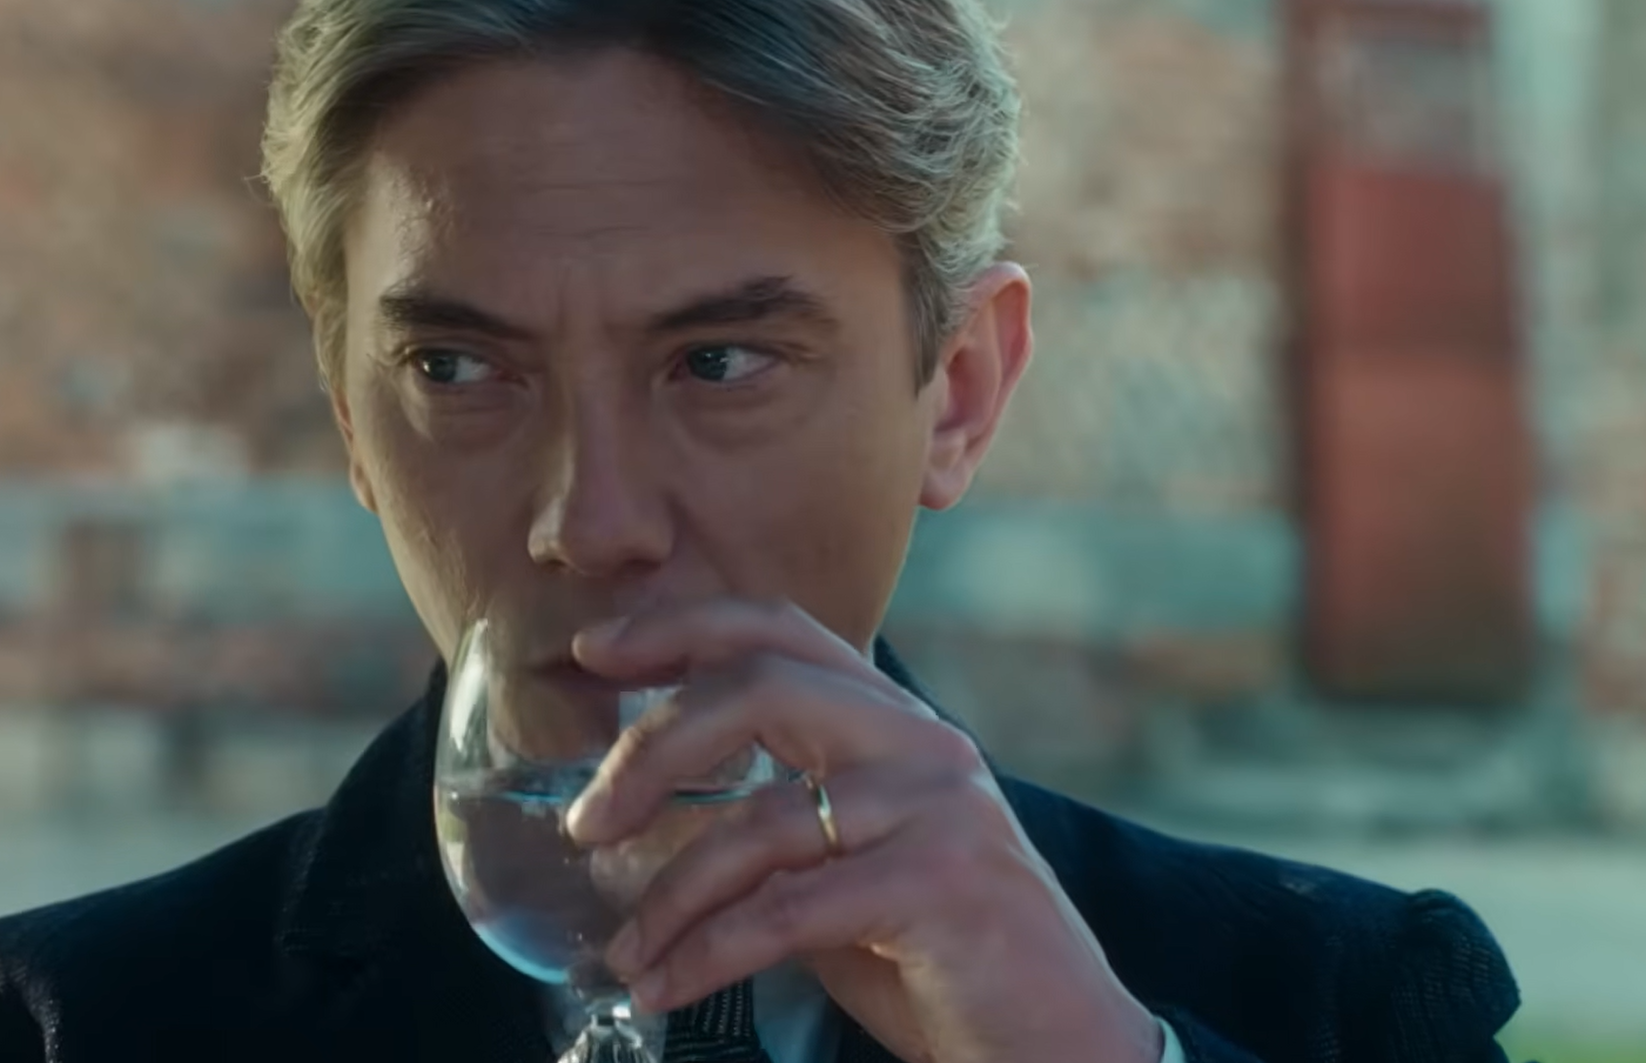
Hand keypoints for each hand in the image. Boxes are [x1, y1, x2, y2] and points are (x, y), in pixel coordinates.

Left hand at [563, 599, 1161, 1062]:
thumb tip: (645, 807)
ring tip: (626, 953)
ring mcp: (939, 807)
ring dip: (668, 897)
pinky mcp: (940, 883)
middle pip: (757, 687)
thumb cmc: (940, 962)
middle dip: (649, 748)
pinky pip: (784, 910)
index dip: (680, 624)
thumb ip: (779, 819)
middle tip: (585, 821)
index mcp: (898, 725)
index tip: (594, 649)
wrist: (1060, 1047)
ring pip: (759, 820)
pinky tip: (663, 986)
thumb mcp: (850, 865)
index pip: (781, 628)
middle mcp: (924, 745)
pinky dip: (705, 953)